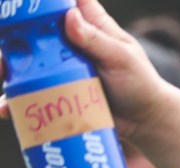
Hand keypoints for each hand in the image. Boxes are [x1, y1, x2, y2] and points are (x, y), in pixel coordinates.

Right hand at [0, 1, 176, 135]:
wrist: (143, 122)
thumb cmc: (140, 83)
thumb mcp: (122, 58)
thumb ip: (97, 40)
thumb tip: (70, 16)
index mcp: (88, 26)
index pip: (63, 2)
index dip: (39, 3)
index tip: (17, 6)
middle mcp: (68, 43)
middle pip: (31, 32)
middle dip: (13, 37)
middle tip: (6, 47)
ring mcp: (58, 67)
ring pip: (24, 61)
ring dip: (8, 67)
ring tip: (1, 73)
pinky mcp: (54, 91)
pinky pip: (28, 93)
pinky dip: (14, 99)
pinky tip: (5, 108)